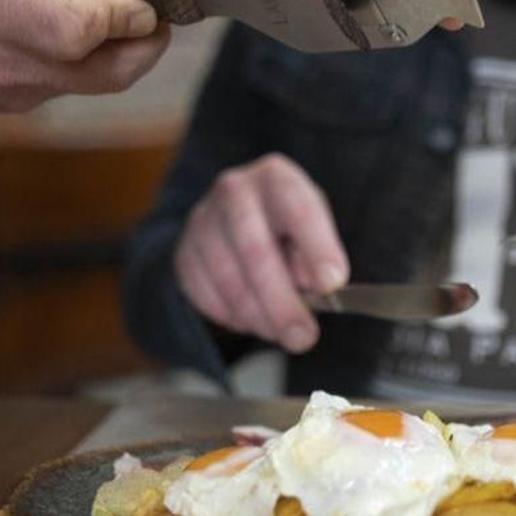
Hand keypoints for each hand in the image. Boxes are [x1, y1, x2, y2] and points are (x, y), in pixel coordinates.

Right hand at [0, 0, 168, 110]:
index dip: (123, 13)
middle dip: (149, 43)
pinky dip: (93, 58)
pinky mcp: (21, 103)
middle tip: (157, 8)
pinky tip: (80, 25)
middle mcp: (13, 67)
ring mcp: (19, 93)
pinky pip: (74, 84)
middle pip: (110, 73)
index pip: (80, 32)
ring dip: (124, 49)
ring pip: (98, 83)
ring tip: (115, 8)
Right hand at [175, 154, 349, 352]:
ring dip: (258, 317)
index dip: (317, 247)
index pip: (298, 209)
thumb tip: (316, 287)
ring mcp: (202, 221)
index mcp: (277, 178)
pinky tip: (251, 316)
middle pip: (256, 251)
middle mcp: (234, 191)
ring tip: (280, 331)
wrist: (234, 217)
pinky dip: (232, 317)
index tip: (332, 284)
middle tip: (303, 337)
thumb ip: (317, 255)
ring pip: (229, 281)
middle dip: (282, 303)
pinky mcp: (183, 252)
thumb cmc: (286, 225)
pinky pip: (205, 296)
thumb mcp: (314, 228)